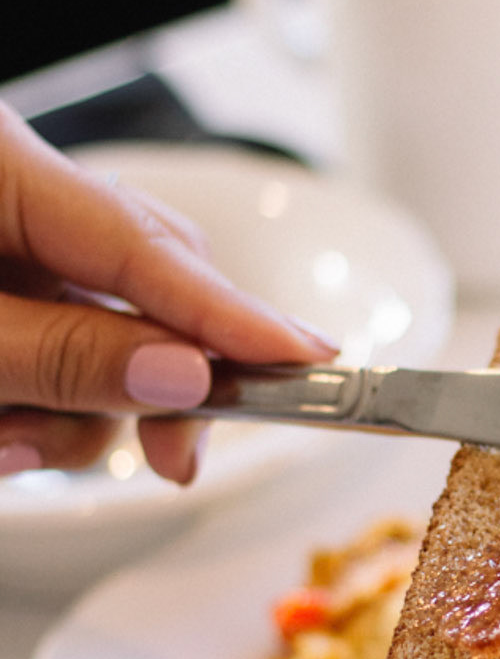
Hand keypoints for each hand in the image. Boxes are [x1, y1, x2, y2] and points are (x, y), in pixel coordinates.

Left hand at [0, 104, 335, 483]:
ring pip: (101, 332)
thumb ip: (62, 356)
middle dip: (153, 383)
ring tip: (3, 447)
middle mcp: (16, 197)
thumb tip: (186, 374)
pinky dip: (37, 405)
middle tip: (174, 461)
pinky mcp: (3, 289)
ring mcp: (7, 245)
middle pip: (143, 285)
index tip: (311, 360)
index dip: (231, 311)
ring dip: (72, 414)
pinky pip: (56, 349)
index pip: (148, 243)